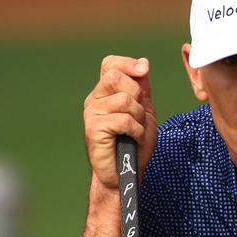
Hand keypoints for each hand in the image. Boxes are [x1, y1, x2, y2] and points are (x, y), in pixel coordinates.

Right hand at [84, 55, 157, 191]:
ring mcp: (92, 114)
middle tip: (139, 115)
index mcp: (105, 93)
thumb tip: (143, 63)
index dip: (127, 63)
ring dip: (139, 117)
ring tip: (137, 131)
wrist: (125, 174)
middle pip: (116, 77)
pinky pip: (123, 120)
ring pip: (124, 100)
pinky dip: (136, 130)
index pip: (110, 64)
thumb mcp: (144, 112)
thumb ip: (142, 89)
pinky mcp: (94, 129)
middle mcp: (95, 100)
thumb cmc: (135, 145)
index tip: (143, 70)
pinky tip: (134, 139)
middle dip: (137, 94)